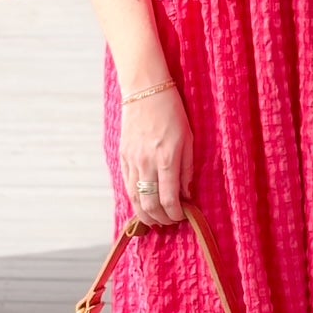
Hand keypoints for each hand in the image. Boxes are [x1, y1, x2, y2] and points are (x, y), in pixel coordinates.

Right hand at [120, 87, 193, 226]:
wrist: (145, 91)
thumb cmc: (172, 111)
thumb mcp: (189, 139)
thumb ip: (187, 169)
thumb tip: (186, 194)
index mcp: (167, 159)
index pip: (168, 199)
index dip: (175, 214)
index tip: (182, 217)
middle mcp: (147, 163)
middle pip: (149, 204)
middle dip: (160, 219)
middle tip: (169, 222)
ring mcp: (132, 160)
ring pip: (135, 198)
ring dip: (145, 214)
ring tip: (155, 220)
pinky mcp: (123, 156)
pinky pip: (127, 185)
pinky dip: (135, 198)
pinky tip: (142, 203)